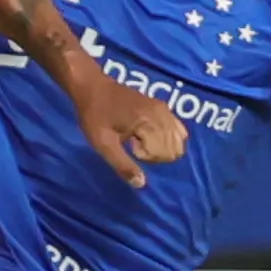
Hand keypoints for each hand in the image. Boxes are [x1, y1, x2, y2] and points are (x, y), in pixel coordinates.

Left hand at [75, 73, 188, 189]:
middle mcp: (162, 114)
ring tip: (139, 140)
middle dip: (157, 152)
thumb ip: (122, 165)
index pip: (165, 152)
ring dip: (162, 145)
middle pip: (175, 146)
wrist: (92, 86)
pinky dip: (167, 137)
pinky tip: (148, 135)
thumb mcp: (103, 144)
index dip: (148, 156)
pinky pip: (177, 127)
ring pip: (179, 137)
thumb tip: (142, 184)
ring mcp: (164, 108)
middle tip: (134, 145)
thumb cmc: (95, 116)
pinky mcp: (162, 106)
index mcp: (148, 122)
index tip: (130, 147)